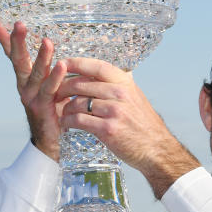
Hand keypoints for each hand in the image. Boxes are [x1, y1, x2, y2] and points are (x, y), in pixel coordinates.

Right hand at [0, 19, 68, 160]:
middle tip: (18, 23)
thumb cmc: (53, 112)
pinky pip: (49, 89)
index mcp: (24, 79)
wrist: (49, 142)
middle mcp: (24, 86)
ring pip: (35, 73)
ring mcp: (30, 96)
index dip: (4, 39)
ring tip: (48, 41)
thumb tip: (59, 57)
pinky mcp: (42, 107)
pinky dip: (56, 76)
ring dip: (41, 56)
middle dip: (17, 40)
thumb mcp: (50, 89)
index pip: (12, 55)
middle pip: (18, 60)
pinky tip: (62, 64)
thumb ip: (50, 74)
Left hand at [55, 57, 199, 197]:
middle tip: (54, 93)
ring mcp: (114, 111)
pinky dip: (69, 121)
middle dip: (63, 87)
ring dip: (65, 107)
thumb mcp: (135, 97)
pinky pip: (79, 120)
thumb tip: (103, 72)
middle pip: (81, 84)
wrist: (156, 149)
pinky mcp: (108, 129)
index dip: (76, 63)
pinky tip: (66, 123)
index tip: (61, 62)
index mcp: (125, 83)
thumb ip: (119, 85)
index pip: (96, 67)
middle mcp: (120, 94)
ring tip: (62, 111)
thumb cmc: (143, 124)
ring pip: (78, 102)